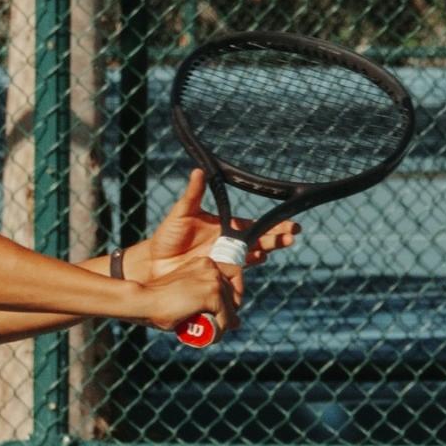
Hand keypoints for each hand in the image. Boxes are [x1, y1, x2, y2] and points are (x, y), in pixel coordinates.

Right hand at [133, 250, 241, 338]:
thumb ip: (207, 301)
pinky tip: (210, 336)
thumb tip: (236, 322)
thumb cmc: (159, 301)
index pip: (234, 277)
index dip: (232, 295)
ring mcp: (213, 280)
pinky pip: (226, 319)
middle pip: (236, 294)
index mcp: (204, 262)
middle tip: (214, 324)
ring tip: (209, 333)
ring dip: (224, 324)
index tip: (221, 309)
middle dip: (229, 311)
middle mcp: (212, 267)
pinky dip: (220, 331)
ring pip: (232, 309)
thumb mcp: (187, 295)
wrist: (143, 300)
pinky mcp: (212, 295)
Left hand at [141, 169, 296, 277]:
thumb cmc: (167, 236)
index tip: (289, 222)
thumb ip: (193, 194)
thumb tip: (199, 170)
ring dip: (266, 250)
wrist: (154, 263)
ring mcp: (225, 260)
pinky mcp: (218, 274)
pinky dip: (248, 266)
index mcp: (225, 227)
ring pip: (252, 255)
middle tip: (291, 236)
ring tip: (279, 246)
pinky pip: (237, 272)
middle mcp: (229, 244)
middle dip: (276, 237)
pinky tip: (259, 260)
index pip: (253, 225)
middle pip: (259, 240)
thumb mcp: (181, 212)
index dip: (272, 224)